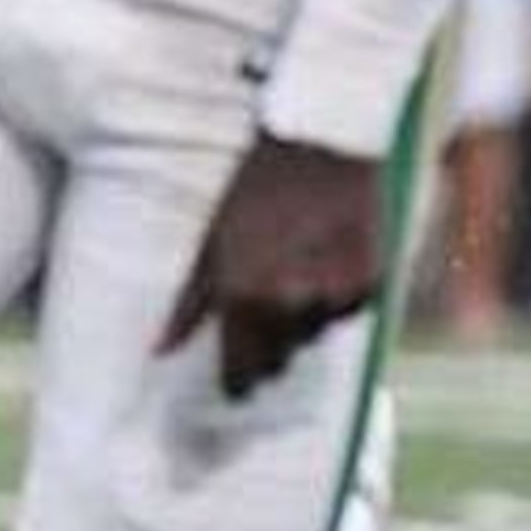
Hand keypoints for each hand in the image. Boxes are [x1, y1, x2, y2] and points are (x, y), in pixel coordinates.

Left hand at [157, 132, 384, 398]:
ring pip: (315, 333)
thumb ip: (189, 303)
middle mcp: (290, 300)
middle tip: (267, 308)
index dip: (240, 383)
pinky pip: (347, 310)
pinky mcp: (370, 280)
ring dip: (304, 316)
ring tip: (296, 268)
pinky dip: (337, 296)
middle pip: (282, 357)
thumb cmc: (256, 187)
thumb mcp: (212, 239)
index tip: (237, 388)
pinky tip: (325, 258)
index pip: (244, 370)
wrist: (321, 142)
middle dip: (272, 344)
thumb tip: (159, 350)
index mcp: (244, 294)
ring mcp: (333, 292)